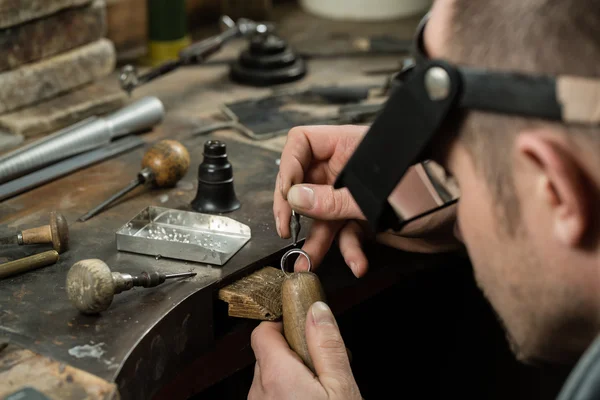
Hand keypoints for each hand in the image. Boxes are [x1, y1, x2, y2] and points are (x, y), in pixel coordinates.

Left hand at [249, 301, 361, 399]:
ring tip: (322, 386)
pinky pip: (272, 395)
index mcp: (276, 374)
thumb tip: (318, 310)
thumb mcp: (341, 387)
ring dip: (293, 374)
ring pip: (271, 376)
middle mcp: (260, 391)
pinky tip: (312, 398)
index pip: (263, 330)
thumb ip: (327, 346)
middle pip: (269, 353)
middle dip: (295, 351)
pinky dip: (289, 392)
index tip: (304, 323)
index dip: (283, 322)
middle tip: (323, 361)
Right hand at [274, 125, 461, 277]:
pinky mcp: (368, 217)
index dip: (289, 167)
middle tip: (287, 231)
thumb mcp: (378, 196)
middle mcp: (350, 168)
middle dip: (297, 210)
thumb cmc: (437, 188)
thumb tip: (295, 198)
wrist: (468, 217)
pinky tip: (358, 263)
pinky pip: (347, 233)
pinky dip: (349, 250)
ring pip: (324, 214)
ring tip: (307, 263)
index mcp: (350, 146)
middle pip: (307, 183)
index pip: (303, 143)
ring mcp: (358, 194)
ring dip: (318, 240)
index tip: (287, 197)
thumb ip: (334, 200)